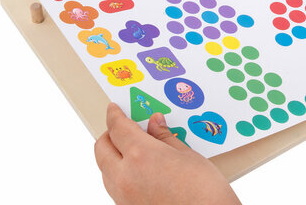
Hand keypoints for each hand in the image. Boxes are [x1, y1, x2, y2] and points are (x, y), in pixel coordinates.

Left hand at [95, 103, 240, 204]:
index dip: (114, 115)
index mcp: (140, 155)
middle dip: (108, 134)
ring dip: (112, 155)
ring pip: (104, 169)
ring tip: (132, 148)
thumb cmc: (203, 190)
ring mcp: (124, 197)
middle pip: (101, 149)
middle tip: (122, 127)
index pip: (117, 128)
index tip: (113, 108)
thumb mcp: (187, 155)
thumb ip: (165, 138)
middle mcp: (125, 177)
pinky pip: (114, 187)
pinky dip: (119, 173)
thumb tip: (155, 123)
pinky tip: (139, 170)